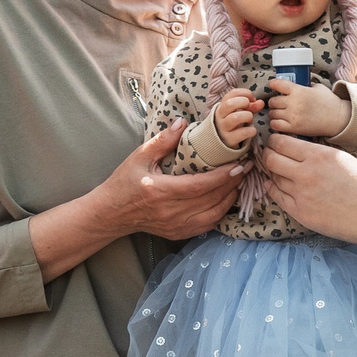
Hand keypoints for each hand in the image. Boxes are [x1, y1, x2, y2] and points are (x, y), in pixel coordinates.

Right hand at [105, 120, 246, 238]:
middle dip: (232, 185)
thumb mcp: (139, 157)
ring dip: (229, 199)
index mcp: (161, 191)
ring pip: (213, 216)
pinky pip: (206, 226)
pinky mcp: (177, 234)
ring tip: (238, 183)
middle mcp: (170, 212)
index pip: (200, 186)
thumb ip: (162, 141)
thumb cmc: (123, 183)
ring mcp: (175, 226)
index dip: (223, 177)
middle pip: (211, 201)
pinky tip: (225, 200)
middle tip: (245, 168)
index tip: (239, 165)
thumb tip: (182, 122)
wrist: (110, 214)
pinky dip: (219, 213)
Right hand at [213, 88, 261, 151]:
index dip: (245, 93)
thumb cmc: (232, 125)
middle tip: (249, 109)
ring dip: (247, 117)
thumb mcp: (238, 113)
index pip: (232, 93)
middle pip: (230, 104)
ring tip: (249, 120)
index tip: (252, 99)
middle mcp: (220, 117)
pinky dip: (251, 131)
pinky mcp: (229, 140)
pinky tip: (251, 131)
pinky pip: (243, 133)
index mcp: (222, 107)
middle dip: (244, 103)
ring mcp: (223, 129)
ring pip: (236, 117)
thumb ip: (250, 107)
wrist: (221, 144)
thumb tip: (261, 102)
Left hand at [260, 133, 356, 251]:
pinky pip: (277, 198)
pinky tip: (274, 186)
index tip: (277, 142)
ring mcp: (301, 195)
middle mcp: (306, 173)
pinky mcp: (301, 214)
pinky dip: (273, 190)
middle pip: (271, 159)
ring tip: (277, 171)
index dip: (275, 141)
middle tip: (271, 155)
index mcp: (320, 155)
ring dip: (272, 174)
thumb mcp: (351, 159)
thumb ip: (327, 154)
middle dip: (269, 155)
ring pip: (273, 178)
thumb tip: (313, 150)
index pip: (282, 142)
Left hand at [264, 79, 351, 140]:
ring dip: (274, 113)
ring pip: (272, 113)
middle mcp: (294, 103)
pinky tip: (280, 122)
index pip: (278, 84)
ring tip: (279, 113)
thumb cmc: (329, 102)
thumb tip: (295, 81)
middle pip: (272, 101)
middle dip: (273, 102)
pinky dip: (275, 123)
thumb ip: (305, 84)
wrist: (338, 118)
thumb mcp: (317, 87)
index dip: (273, 84)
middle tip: (277, 103)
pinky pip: (275, 125)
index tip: (273, 85)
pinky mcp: (294, 128)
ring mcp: (293, 116)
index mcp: (299, 90)